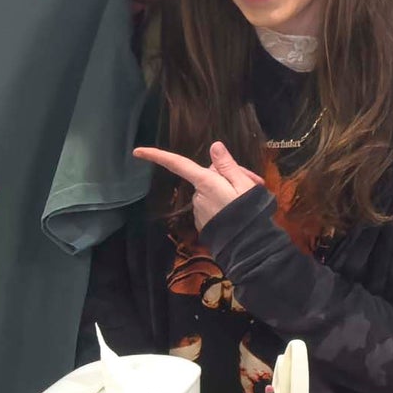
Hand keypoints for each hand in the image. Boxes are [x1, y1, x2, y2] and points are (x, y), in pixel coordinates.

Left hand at [133, 141, 258, 228]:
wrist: (248, 246)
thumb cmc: (247, 212)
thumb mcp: (244, 184)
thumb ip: (227, 165)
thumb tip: (214, 146)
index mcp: (206, 182)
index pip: (178, 165)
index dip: (157, 157)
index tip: (137, 152)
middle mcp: (198, 195)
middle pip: (209, 175)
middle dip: (229, 175)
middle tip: (256, 182)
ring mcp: (200, 210)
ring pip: (213, 190)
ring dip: (229, 190)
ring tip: (252, 198)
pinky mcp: (204, 222)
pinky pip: (213, 205)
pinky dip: (225, 204)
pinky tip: (241, 209)